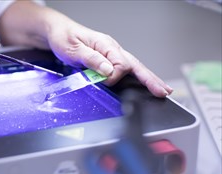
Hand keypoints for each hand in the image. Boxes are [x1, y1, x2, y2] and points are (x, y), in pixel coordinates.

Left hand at [46, 19, 172, 96]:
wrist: (58, 33)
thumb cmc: (64, 38)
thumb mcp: (73, 50)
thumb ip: (91, 60)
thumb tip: (108, 71)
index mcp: (106, 45)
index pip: (120, 64)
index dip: (113, 77)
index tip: (102, 81)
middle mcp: (112, 49)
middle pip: (136, 65)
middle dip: (150, 79)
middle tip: (163, 91)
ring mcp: (111, 54)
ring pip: (135, 67)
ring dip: (148, 78)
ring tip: (160, 89)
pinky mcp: (108, 60)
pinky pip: (126, 69)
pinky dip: (138, 77)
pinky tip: (145, 83)